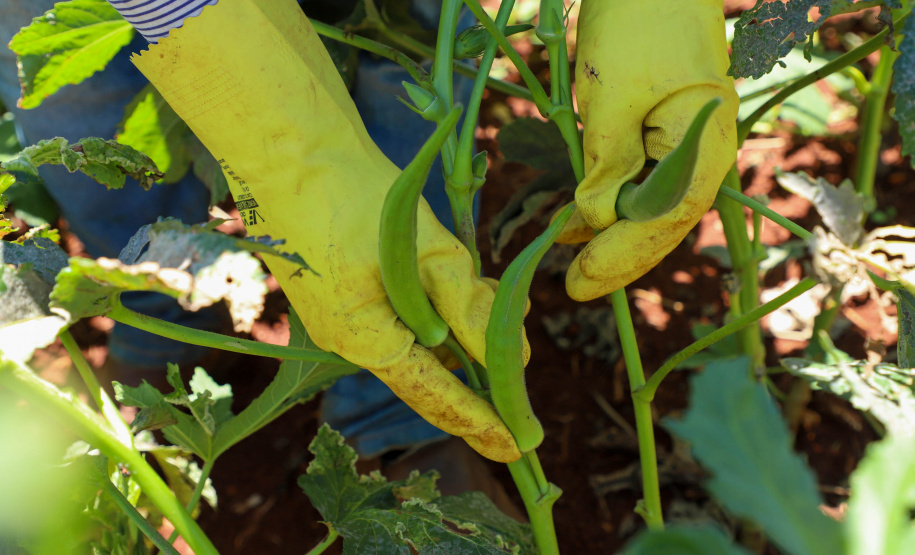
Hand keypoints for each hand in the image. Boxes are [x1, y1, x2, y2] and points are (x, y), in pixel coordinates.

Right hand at [132, 0, 521, 461]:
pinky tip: (463, 281)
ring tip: (503, 301)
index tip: (517, 448)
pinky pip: (398, 313)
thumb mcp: (428, 254)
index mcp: (366, 339)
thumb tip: (512, 359)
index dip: (481, 421)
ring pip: (416, 337)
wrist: (287, 145)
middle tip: (522, 358)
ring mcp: (339, 313)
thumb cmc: (355, 195)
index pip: (435, 396)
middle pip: (428, 370)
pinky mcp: (340, 287)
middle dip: (479, 366)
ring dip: (460, 327)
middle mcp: (349, 338)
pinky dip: (435, 306)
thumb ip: (470, 311)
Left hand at [559, 0, 738, 300]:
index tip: (581, 279)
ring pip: (647, 205)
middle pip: (661, 221)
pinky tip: (575, 220)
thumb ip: (606, 162)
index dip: (624, 254)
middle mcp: (700, 151)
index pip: (667, 218)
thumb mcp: (613, 93)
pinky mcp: (657, 130)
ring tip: (570, 260)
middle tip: (573, 287)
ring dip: (610, 234)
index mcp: (704, 143)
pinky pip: (636, 179)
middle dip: (617, 255)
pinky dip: (606, 201)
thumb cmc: (636, 20)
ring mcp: (681, 141)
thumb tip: (592, 218)